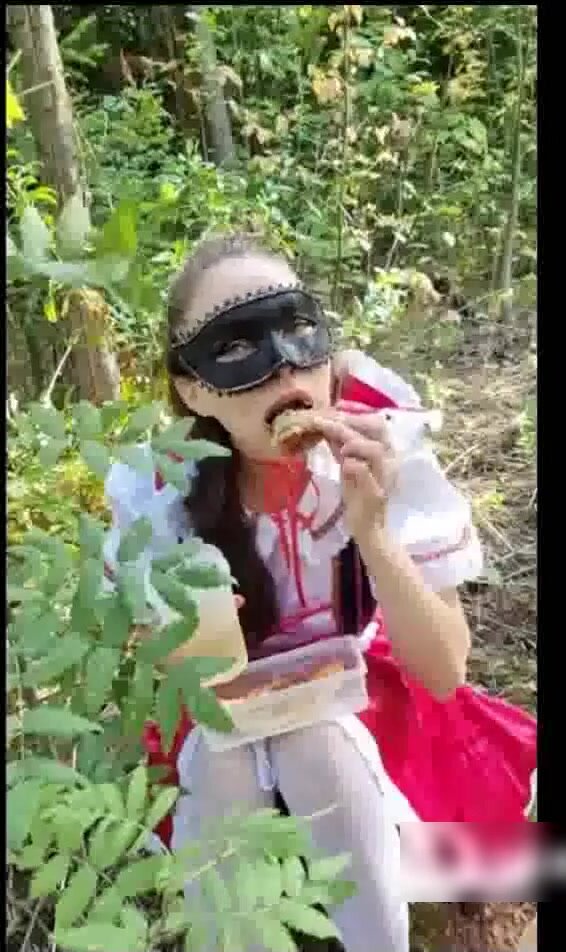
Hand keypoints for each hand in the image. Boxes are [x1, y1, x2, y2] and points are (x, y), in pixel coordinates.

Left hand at [313, 401, 398, 541]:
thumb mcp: (348, 465)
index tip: (336, 406)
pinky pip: (366, 472)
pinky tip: (343, 464)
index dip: (356, 411)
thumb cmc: (359, 496)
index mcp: (385, 451)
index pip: (376, 422)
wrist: (367, 529)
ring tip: (337, 446)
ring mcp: (385, 477)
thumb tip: (326, 424)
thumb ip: (340, 446)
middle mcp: (390, 460)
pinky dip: (353, 465)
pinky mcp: (376, 494)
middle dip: (351, 421)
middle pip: (378, 429)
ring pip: (375, 449)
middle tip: (326, 422)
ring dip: (353, 442)